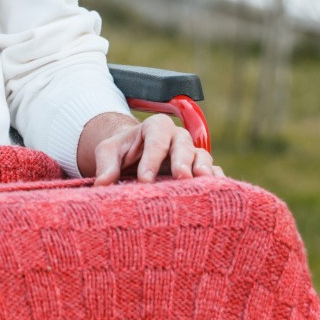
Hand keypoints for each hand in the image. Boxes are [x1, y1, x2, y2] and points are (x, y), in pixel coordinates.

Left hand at [79, 112, 224, 184]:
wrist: (136, 159)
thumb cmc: (124, 153)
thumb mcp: (110, 153)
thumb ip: (106, 165)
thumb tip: (102, 184)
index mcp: (156, 127)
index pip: (156, 138)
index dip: (152, 158)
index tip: (145, 180)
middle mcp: (178, 137)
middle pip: (183, 145)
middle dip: (182, 161)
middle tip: (180, 176)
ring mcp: (192, 154)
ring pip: (202, 157)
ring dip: (203, 170)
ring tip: (202, 182)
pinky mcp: (201, 170)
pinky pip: (214, 172)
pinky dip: (216, 181)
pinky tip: (217, 192)